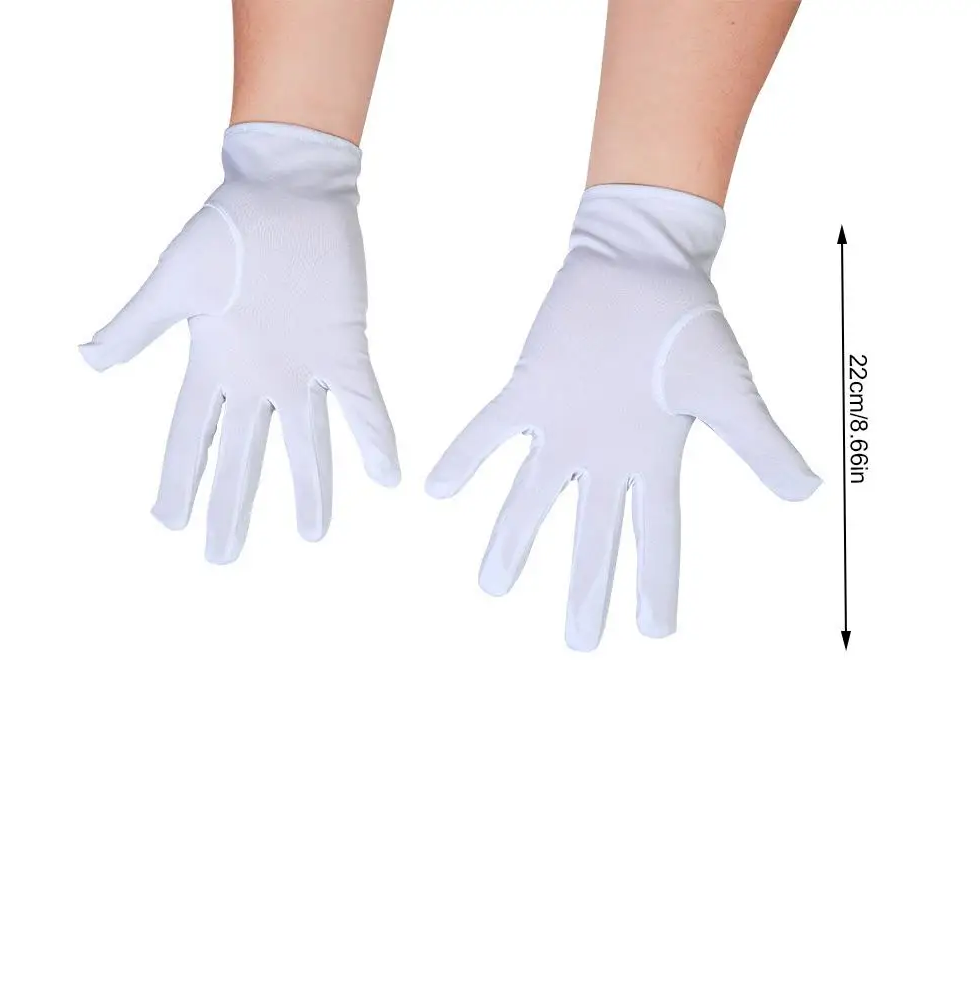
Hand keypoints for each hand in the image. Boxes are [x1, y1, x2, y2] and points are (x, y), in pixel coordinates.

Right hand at [80, 123, 398, 563]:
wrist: (286, 191)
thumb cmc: (226, 231)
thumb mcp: (173, 282)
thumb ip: (137, 326)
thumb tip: (87, 362)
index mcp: (213, 365)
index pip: (189, 436)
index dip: (179, 479)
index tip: (168, 524)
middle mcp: (258, 379)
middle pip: (241, 454)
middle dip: (231, 505)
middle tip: (221, 560)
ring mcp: (302, 370)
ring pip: (306, 441)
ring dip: (310, 488)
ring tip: (314, 535)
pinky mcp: (343, 350)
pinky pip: (362, 403)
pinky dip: (374, 438)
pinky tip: (386, 476)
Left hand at [427, 185, 818, 650]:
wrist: (644, 264)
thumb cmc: (690, 324)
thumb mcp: (728, 391)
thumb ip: (758, 444)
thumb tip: (806, 493)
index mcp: (652, 460)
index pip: (657, 537)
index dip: (656, 585)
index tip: (654, 634)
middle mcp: (603, 456)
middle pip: (594, 535)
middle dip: (585, 588)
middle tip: (577, 644)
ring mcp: (563, 427)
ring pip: (531, 496)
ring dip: (512, 540)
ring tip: (491, 586)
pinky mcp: (528, 390)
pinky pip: (490, 430)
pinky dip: (465, 457)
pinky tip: (436, 491)